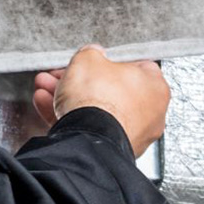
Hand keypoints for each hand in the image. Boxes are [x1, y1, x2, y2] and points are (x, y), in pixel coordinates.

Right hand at [32, 46, 168, 158]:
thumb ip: (91, 53)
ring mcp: (132, 135)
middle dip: (82, 81)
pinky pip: (91, 129)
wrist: (88, 140)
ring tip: (48, 89)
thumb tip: (91, 54)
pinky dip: (71, 119)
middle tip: (65, 74)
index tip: (92, 60)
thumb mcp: (88, 59)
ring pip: (98, 111)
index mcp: (155, 86)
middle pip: (111, 90)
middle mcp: (149, 114)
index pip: (135, 66)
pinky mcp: (112, 150)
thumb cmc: (99, 100)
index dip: (108, 61)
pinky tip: (49, 108)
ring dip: (71, 98)